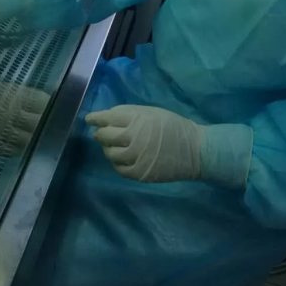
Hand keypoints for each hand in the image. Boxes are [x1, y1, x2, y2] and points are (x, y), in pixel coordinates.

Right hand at [0, 84, 48, 155]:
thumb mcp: (7, 89)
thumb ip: (26, 97)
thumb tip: (48, 104)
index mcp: (17, 96)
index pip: (43, 103)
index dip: (50, 108)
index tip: (53, 110)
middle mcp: (13, 113)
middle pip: (39, 123)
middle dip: (45, 125)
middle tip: (48, 127)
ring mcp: (3, 131)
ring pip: (29, 139)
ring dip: (34, 139)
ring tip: (35, 138)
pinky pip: (13, 151)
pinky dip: (20, 149)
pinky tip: (21, 145)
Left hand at [85, 105, 204, 182]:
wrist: (195, 150)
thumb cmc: (174, 127)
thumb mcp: (152, 113)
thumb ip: (130, 115)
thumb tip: (107, 119)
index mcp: (138, 118)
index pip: (108, 117)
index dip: (96, 118)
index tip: (90, 119)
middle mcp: (133, 137)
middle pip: (106, 136)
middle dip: (100, 133)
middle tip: (98, 133)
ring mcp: (135, 157)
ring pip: (110, 153)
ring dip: (108, 148)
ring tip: (111, 146)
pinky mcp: (138, 173)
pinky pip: (119, 168)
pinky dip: (117, 162)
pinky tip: (121, 158)